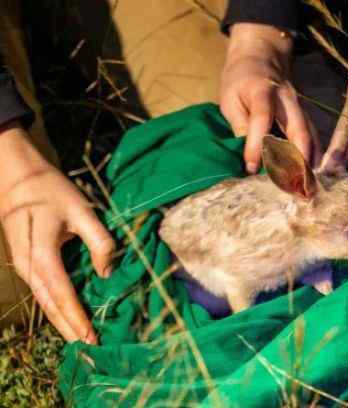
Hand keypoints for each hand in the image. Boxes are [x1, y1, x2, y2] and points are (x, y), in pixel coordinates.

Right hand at [0, 123, 114, 343]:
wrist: (16, 177)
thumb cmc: (51, 191)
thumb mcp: (82, 211)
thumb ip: (99, 241)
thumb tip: (108, 272)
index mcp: (42, 256)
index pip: (63, 296)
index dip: (78, 318)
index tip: (93, 338)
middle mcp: (29, 267)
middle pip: (50, 307)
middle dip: (70, 330)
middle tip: (91, 350)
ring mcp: (24, 267)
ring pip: (44, 303)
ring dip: (63, 323)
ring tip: (82, 341)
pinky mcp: (26, 263)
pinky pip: (42, 292)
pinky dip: (56, 308)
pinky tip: (70, 316)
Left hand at [220, 23, 313, 172]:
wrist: (262, 55)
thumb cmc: (241, 80)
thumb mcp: (230, 99)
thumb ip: (240, 126)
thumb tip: (248, 157)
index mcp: (262, 91)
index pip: (262, 119)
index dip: (257, 144)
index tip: (251, 168)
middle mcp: (287, 100)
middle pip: (298, 130)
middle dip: (297, 160)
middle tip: (295, 187)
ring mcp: (300, 107)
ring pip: (309, 136)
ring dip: (309, 162)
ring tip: (307, 187)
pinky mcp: (304, 115)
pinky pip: (313, 138)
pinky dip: (313, 157)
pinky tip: (312, 175)